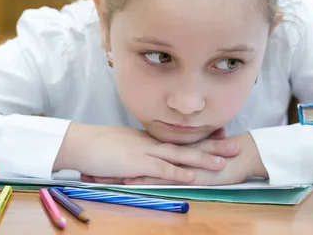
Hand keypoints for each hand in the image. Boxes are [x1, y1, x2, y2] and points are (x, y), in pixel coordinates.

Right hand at [54, 123, 239, 183]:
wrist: (78, 143)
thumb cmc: (97, 148)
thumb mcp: (122, 150)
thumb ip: (136, 156)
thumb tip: (145, 165)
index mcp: (149, 140)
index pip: (181, 139)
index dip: (202, 138)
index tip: (222, 135)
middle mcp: (151, 143)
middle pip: (187, 144)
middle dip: (212, 145)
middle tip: (234, 145)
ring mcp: (144, 152)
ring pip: (179, 156)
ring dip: (201, 160)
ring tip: (222, 163)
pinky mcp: (134, 163)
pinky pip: (160, 169)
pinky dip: (177, 173)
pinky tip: (193, 176)